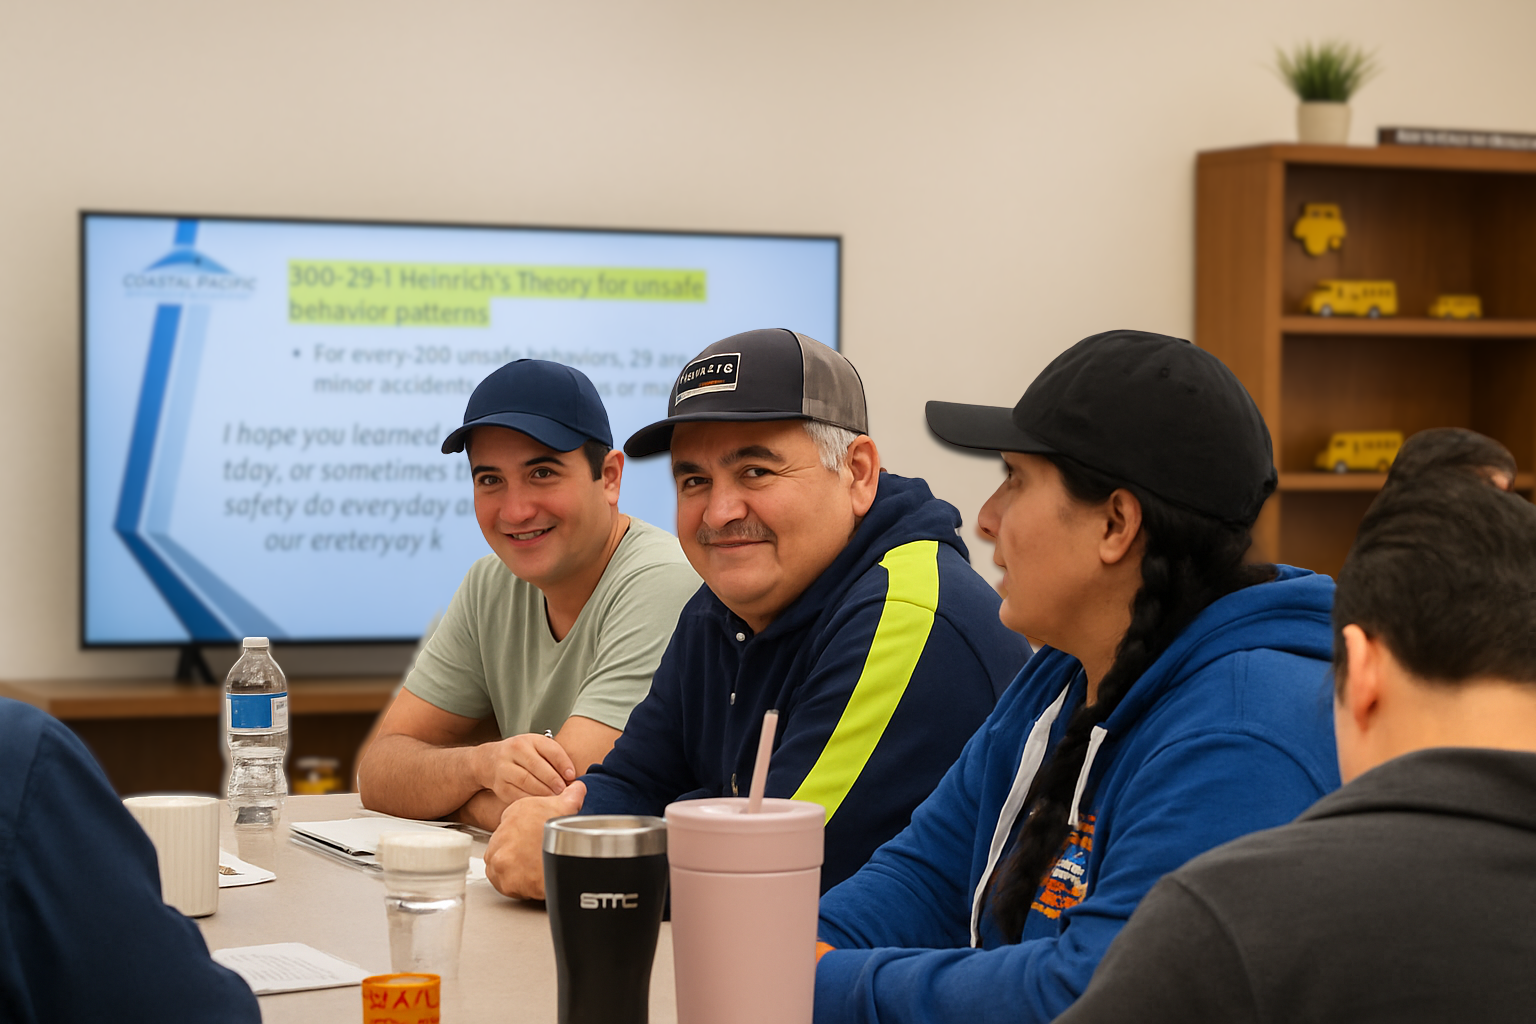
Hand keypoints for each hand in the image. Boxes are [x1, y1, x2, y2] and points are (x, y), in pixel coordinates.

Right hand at [477, 733, 578, 802]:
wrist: (490, 760)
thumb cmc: (521, 755)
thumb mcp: (537, 748)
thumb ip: (553, 758)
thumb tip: (571, 777)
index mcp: (529, 740)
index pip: (549, 749)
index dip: (563, 763)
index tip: (571, 776)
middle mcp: (515, 750)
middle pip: (536, 766)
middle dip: (553, 780)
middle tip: (564, 790)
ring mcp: (505, 767)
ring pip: (526, 781)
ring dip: (543, 792)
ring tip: (555, 798)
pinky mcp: (500, 785)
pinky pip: (517, 794)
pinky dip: (530, 799)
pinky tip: (539, 803)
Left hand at [484, 781, 585, 899]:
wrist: (566, 861)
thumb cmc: (565, 836)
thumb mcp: (568, 806)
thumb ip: (571, 794)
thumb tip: (577, 787)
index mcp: (515, 812)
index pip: (510, 820)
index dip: (523, 831)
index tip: (531, 838)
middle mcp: (503, 833)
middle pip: (503, 842)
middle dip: (515, 850)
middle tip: (532, 856)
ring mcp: (500, 857)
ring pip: (499, 862)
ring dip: (511, 867)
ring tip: (530, 869)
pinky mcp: (502, 878)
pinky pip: (501, 882)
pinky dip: (512, 883)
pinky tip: (527, 878)